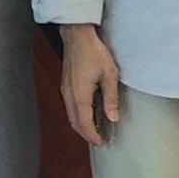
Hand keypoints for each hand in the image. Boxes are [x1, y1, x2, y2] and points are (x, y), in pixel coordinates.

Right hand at [56, 25, 122, 147]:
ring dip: (81, 125)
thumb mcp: (109, 74)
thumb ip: (111, 98)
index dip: (93, 136)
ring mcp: (65, 89)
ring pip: (71, 115)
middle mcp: (69, 95)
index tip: (101, 142)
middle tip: (99, 140)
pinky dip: (78, 115)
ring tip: (95, 130)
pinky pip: (70, 106)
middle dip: (86, 134)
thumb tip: (113, 117)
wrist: (78, 35)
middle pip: (75, 122)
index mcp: (80, 95)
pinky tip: (88, 113)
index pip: (84, 123)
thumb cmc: (94, 51)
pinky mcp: (66, 84)